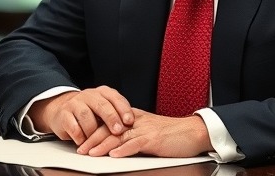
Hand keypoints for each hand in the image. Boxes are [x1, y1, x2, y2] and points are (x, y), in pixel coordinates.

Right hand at [27, 86, 133, 144]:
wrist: (61, 109)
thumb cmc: (89, 112)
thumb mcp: (104, 109)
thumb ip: (117, 113)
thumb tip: (133, 126)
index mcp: (102, 92)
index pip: (114, 97)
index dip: (123, 109)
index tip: (129, 121)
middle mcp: (88, 95)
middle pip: (101, 105)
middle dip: (111, 118)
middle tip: (118, 131)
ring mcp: (74, 104)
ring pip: (86, 116)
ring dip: (94, 131)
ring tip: (98, 141)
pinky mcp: (63, 115)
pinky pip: (73, 127)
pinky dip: (80, 137)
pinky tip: (84, 142)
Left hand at [77, 109, 212, 157]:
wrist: (194, 132)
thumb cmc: (173, 134)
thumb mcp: (149, 131)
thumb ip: (133, 135)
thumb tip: (116, 145)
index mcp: (135, 119)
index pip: (109, 124)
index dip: (94, 132)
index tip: (82, 141)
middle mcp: (137, 122)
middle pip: (110, 129)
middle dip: (93, 140)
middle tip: (80, 149)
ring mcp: (146, 130)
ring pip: (119, 137)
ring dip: (103, 146)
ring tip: (91, 153)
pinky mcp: (155, 139)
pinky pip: (136, 144)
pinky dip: (124, 150)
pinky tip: (115, 156)